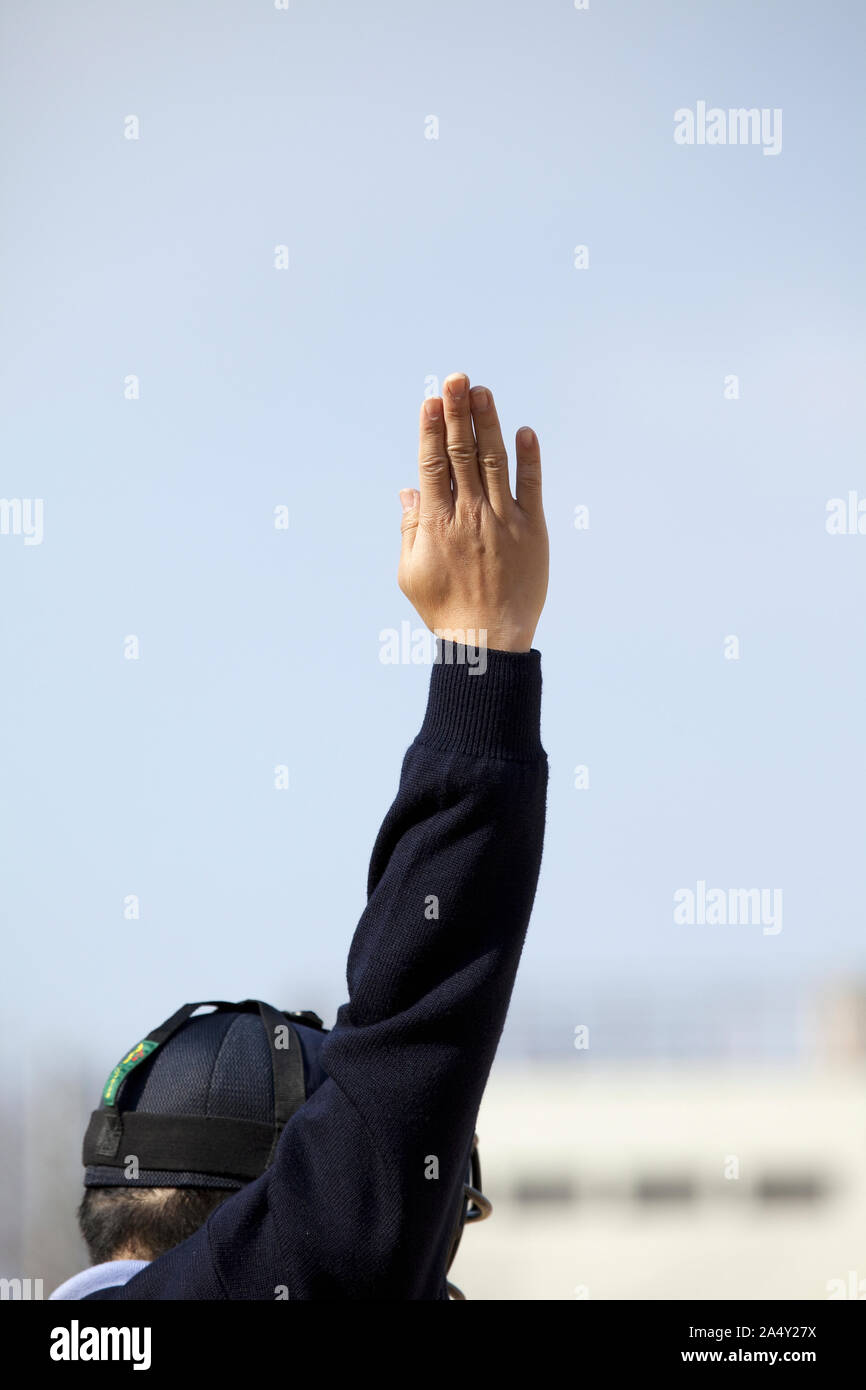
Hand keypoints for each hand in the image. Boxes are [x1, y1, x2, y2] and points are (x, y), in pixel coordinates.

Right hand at [398, 374, 548, 652]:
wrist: (488, 639)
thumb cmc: (445, 609)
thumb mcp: (411, 572)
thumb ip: (410, 528)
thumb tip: (408, 490)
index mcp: (438, 523)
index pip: (432, 465)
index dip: (431, 429)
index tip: (431, 401)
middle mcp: (470, 515)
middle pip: (461, 453)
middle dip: (458, 413)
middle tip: (456, 379)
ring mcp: (504, 520)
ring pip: (493, 462)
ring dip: (488, 424)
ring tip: (483, 392)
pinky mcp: (533, 530)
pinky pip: (531, 487)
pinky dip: (528, 459)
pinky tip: (524, 432)